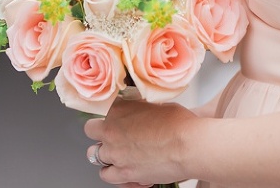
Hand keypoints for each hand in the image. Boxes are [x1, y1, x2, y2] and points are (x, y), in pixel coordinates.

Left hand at [84, 97, 198, 185]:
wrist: (188, 145)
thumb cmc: (180, 123)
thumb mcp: (159, 104)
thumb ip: (141, 107)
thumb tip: (140, 109)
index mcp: (119, 109)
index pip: (102, 106)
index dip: (112, 111)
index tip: (119, 114)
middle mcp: (112, 131)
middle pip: (91, 130)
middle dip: (100, 131)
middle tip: (113, 133)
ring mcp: (115, 153)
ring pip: (94, 154)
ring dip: (105, 152)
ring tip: (120, 152)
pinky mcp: (123, 173)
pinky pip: (106, 175)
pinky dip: (113, 172)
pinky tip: (124, 168)